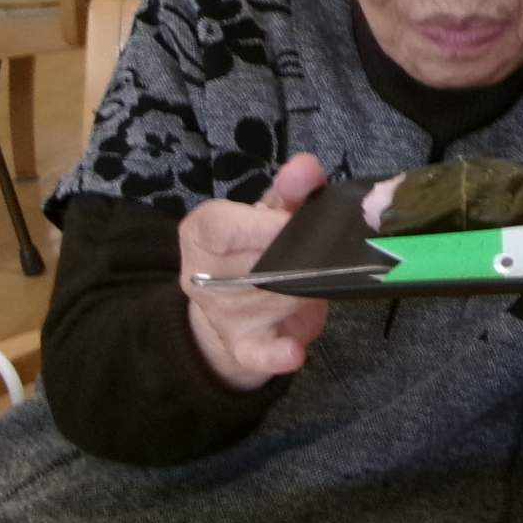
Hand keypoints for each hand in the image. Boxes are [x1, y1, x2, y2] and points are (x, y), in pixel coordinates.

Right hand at [180, 153, 330, 391]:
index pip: (224, 228)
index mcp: (202, 233)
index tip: (292, 222)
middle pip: (257, 265)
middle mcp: (203, 276)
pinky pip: (257, 353)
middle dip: (295, 257)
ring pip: (275, 299)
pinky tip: (293, 353)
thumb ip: (289, 190)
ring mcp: (221, 314)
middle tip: (320, 251)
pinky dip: (276, 355)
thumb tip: (307, 167)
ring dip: (306, 288)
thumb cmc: (255, 246)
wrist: (235, 303)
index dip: (262, 226)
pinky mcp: (243, 346)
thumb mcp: (268, 212)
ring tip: (316, 277)